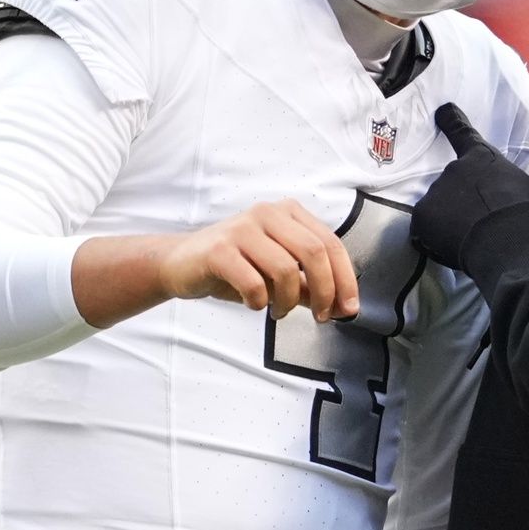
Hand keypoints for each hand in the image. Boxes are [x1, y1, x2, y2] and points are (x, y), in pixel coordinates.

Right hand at [161, 200, 359, 321]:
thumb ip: (307, 283)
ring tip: (278, 311)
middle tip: (321, 317)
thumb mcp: (276, 272)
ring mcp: (242, 228)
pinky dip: (259, 301)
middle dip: (325, 291)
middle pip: (314, 252)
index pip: (330, 243)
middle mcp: (267, 213)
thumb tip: (341, 305)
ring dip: (288, 301)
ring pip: (285, 269)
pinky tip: (253, 304)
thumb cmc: (234, 266)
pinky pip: (253, 282)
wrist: (179, 263)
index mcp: (288, 212)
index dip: (345, 279)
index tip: (348, 309)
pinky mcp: (219, 249)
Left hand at [412, 103, 528, 269]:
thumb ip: (515, 180)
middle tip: (480, 221)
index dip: (451, 120)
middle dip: (462, 200)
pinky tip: (456, 246)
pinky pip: (427, 228)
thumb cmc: (527, 211)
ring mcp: (436, 190)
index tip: (443, 111)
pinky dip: (436, 237)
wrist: (508, 238)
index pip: (461, 132)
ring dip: (450, 218)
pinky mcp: (423, 214)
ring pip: (440, 206)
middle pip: (453, 184)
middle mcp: (454, 169)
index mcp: (481, 157)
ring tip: (471, 237)